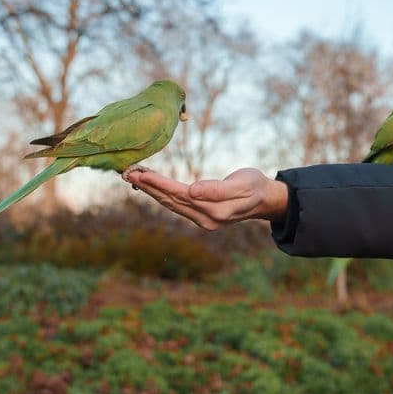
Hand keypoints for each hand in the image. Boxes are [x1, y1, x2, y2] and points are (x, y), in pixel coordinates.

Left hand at [125, 167, 287, 230]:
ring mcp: (203, 221)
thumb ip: (217, 189)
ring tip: (134, 176)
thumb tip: (192, 191)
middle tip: (127, 172)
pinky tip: (151, 186)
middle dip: (149, 186)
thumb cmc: (255, 186)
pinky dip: (162, 194)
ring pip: (171, 204)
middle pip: (171, 201)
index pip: (180, 195)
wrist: (265, 199)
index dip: (160, 184)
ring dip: (151, 190)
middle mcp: (206, 219)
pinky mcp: (201, 217)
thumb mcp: (241, 184)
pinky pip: (176, 205)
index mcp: (215, 211)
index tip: (141, 173)